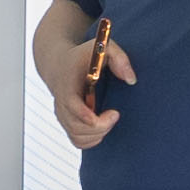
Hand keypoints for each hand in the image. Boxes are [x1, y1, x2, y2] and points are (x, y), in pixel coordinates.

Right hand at [52, 26, 134, 150]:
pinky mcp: (65, 123)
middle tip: (116, 115)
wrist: (57, 62)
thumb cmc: (82, 56)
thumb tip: (131, 80)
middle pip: (76, 127)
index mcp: (67, 86)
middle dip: (101, 127)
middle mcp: (60, 103)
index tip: (115, 113)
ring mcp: (62, 115)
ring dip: (98, 135)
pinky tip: (102, 126)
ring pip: (77, 137)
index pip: (73, 108)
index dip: (92, 118)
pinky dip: (92, 140)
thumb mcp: (101, 47)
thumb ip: (119, 59)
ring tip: (109, 119)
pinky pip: (77, 141)